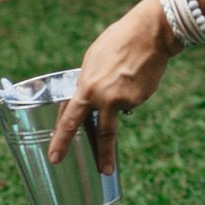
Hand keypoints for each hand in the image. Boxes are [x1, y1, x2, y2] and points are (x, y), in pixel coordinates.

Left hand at [45, 0, 179, 172]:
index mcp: (87, 86)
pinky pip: (129, 104)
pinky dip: (129, 97)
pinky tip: (134, 80)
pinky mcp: (139, 100)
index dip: (61, 136)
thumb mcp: (93, 60)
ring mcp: (123, 100)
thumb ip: (88, 82)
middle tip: (65, 165)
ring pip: (112, 125)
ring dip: (107, 152)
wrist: (149, 34)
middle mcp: (103, 97)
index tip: (54, 154)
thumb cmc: (118, 42)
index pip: (69, 117)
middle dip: (79, 150)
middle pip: (93, 131)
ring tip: (105, 169)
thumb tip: (87, 98)